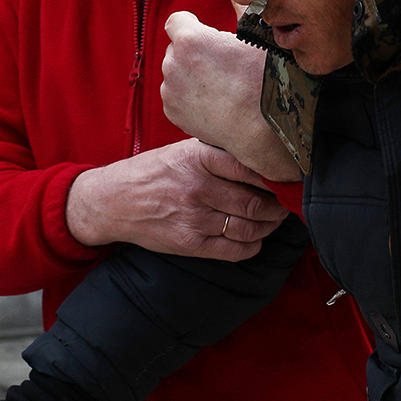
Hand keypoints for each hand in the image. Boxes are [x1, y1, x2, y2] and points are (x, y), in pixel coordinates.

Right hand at [65, 138, 286, 260]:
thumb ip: (217, 153)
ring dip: (270, 226)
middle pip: (255, 202)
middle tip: (287, 202)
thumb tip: (261, 158)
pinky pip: (235, 250)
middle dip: (279, 205)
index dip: (276, 175)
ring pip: (249, 227)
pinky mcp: (190, 243)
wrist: (112, 201)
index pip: (250, 167)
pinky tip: (256, 237)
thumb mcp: (181, 150)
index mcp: (197, 158)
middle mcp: (197, 188)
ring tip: (275, 219)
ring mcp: (193, 218)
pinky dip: (253, 245)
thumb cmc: (152, 172)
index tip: (288, 178)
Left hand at [161, 12, 300, 182]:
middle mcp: (172, 62)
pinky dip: (189, 97)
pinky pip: (176, 95)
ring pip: (176, 72)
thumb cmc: (262, 83)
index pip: (177, 20)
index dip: (191, 24)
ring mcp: (170, 89)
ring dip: (190, 75)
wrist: (260, 130)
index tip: (205, 34)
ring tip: (219, 86)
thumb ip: (239, 8)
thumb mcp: (255, 39)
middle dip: (194, 52)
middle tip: (221, 65)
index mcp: (190, 39)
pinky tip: (212, 102)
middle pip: (177, 47)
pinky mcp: (172, 111)